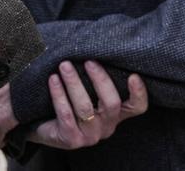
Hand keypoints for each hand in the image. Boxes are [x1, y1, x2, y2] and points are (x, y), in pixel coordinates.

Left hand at [28, 61, 147, 149]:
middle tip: (88, 61)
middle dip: (100, 80)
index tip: (133, 75)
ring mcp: (90, 136)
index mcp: (116, 114)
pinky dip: (59, 95)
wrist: (45, 128)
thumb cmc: (70, 103)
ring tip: (64, 65)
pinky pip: (66, 114)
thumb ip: (95, 77)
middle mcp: (107, 126)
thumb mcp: (88, 92)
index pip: (137, 107)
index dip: (139, 93)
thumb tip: (94, 44)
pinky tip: (53, 79)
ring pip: (85, 108)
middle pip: (112, 104)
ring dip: (74, 83)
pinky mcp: (71, 140)